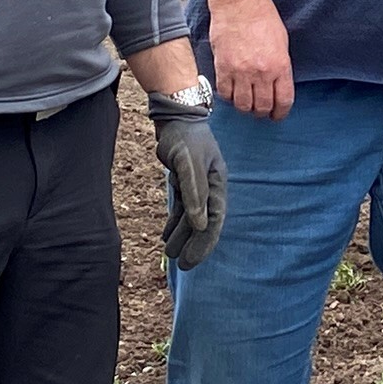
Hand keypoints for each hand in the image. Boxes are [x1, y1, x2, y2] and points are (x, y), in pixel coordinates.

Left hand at [150, 101, 227, 270]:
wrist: (176, 118)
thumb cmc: (186, 139)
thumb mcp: (189, 165)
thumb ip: (195, 193)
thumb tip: (200, 224)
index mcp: (217, 184)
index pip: (214, 220)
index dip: (205, 242)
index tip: (192, 260)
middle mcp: (209, 187)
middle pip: (203, 223)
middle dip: (194, 244)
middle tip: (182, 265)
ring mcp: (197, 185)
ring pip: (191, 217)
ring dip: (182, 235)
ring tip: (170, 254)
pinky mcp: (185, 182)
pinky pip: (182, 208)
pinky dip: (175, 222)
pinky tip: (166, 235)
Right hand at [208, 0, 293, 120]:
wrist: (239, 3)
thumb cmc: (263, 18)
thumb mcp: (282, 43)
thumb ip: (280, 67)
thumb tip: (276, 86)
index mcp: (280, 66)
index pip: (283, 101)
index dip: (280, 113)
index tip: (277, 115)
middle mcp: (261, 73)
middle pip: (261, 107)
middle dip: (262, 112)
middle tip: (260, 110)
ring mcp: (240, 72)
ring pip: (242, 105)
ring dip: (245, 108)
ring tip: (246, 103)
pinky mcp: (223, 68)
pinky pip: (225, 94)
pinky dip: (229, 97)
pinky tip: (232, 92)